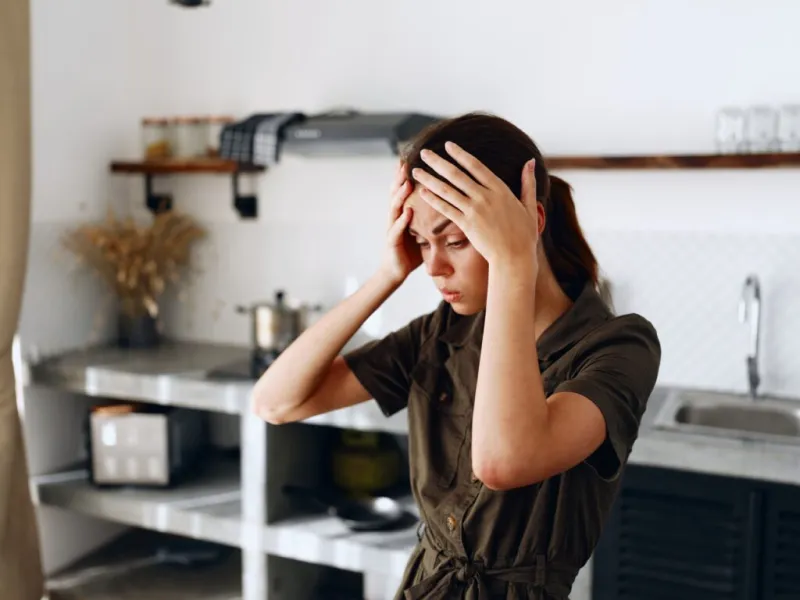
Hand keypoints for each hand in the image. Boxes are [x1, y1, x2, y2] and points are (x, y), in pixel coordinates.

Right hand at [379, 161, 421, 284]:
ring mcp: (392, 228)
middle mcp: (396, 217)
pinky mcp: (392, 242)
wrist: (396, 271)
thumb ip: (430, 215)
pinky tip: (408, 212)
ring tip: (406, 182)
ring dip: (400, 195)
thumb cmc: (412, 249)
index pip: (406, 189)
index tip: (419, 158)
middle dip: (400, 177)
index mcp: (404, 212)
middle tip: (407, 162)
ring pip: (394, 207)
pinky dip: (402, 220)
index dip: (409, 174)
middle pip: (397, 193)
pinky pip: (396, 229)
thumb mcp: (423, 229)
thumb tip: (450, 202)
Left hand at [411, 142, 539, 269]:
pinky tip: (422, 192)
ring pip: (447, 190)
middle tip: (424, 152)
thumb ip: (528, 182)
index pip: (476, 166)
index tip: (447, 145)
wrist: (515, 258)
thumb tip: (530, 161)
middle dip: (438, 162)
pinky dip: (433, 200)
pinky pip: (446, 209)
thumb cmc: (524, 235)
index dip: (460, 154)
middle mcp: (485, 196)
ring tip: (415, 171)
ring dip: (429, 179)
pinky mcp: (466, 225)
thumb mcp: (530, 206)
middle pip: (456, 175)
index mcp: (500, 189)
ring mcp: (474, 210)